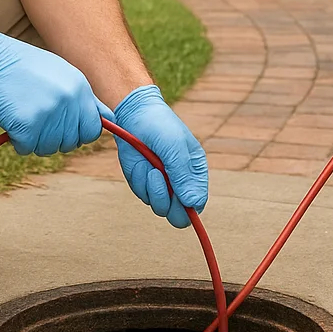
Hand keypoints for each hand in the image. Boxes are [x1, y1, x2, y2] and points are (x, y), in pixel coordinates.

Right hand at [0, 25, 104, 155]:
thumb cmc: (24, 67)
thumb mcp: (61, 74)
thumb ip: (84, 98)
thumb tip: (108, 120)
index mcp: (80, 88)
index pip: (93, 129)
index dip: (79, 133)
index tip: (64, 129)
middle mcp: (68, 101)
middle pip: (71, 142)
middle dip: (55, 137)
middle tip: (37, 120)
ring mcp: (48, 114)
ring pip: (49, 148)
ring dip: (35, 139)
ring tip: (24, 115)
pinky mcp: (27, 125)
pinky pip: (26, 148)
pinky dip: (17, 140)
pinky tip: (12, 120)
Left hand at [109, 85, 208, 227]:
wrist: (134, 115)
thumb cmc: (160, 127)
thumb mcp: (174, 147)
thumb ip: (183, 175)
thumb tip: (193, 203)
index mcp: (196, 173)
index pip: (198, 204)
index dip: (188, 206)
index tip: (177, 194)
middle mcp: (180, 184)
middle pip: (179, 216)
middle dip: (167, 201)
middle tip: (158, 178)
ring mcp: (162, 186)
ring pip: (159, 207)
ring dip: (152, 186)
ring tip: (149, 163)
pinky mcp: (144, 184)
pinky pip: (142, 195)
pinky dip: (139, 180)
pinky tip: (140, 162)